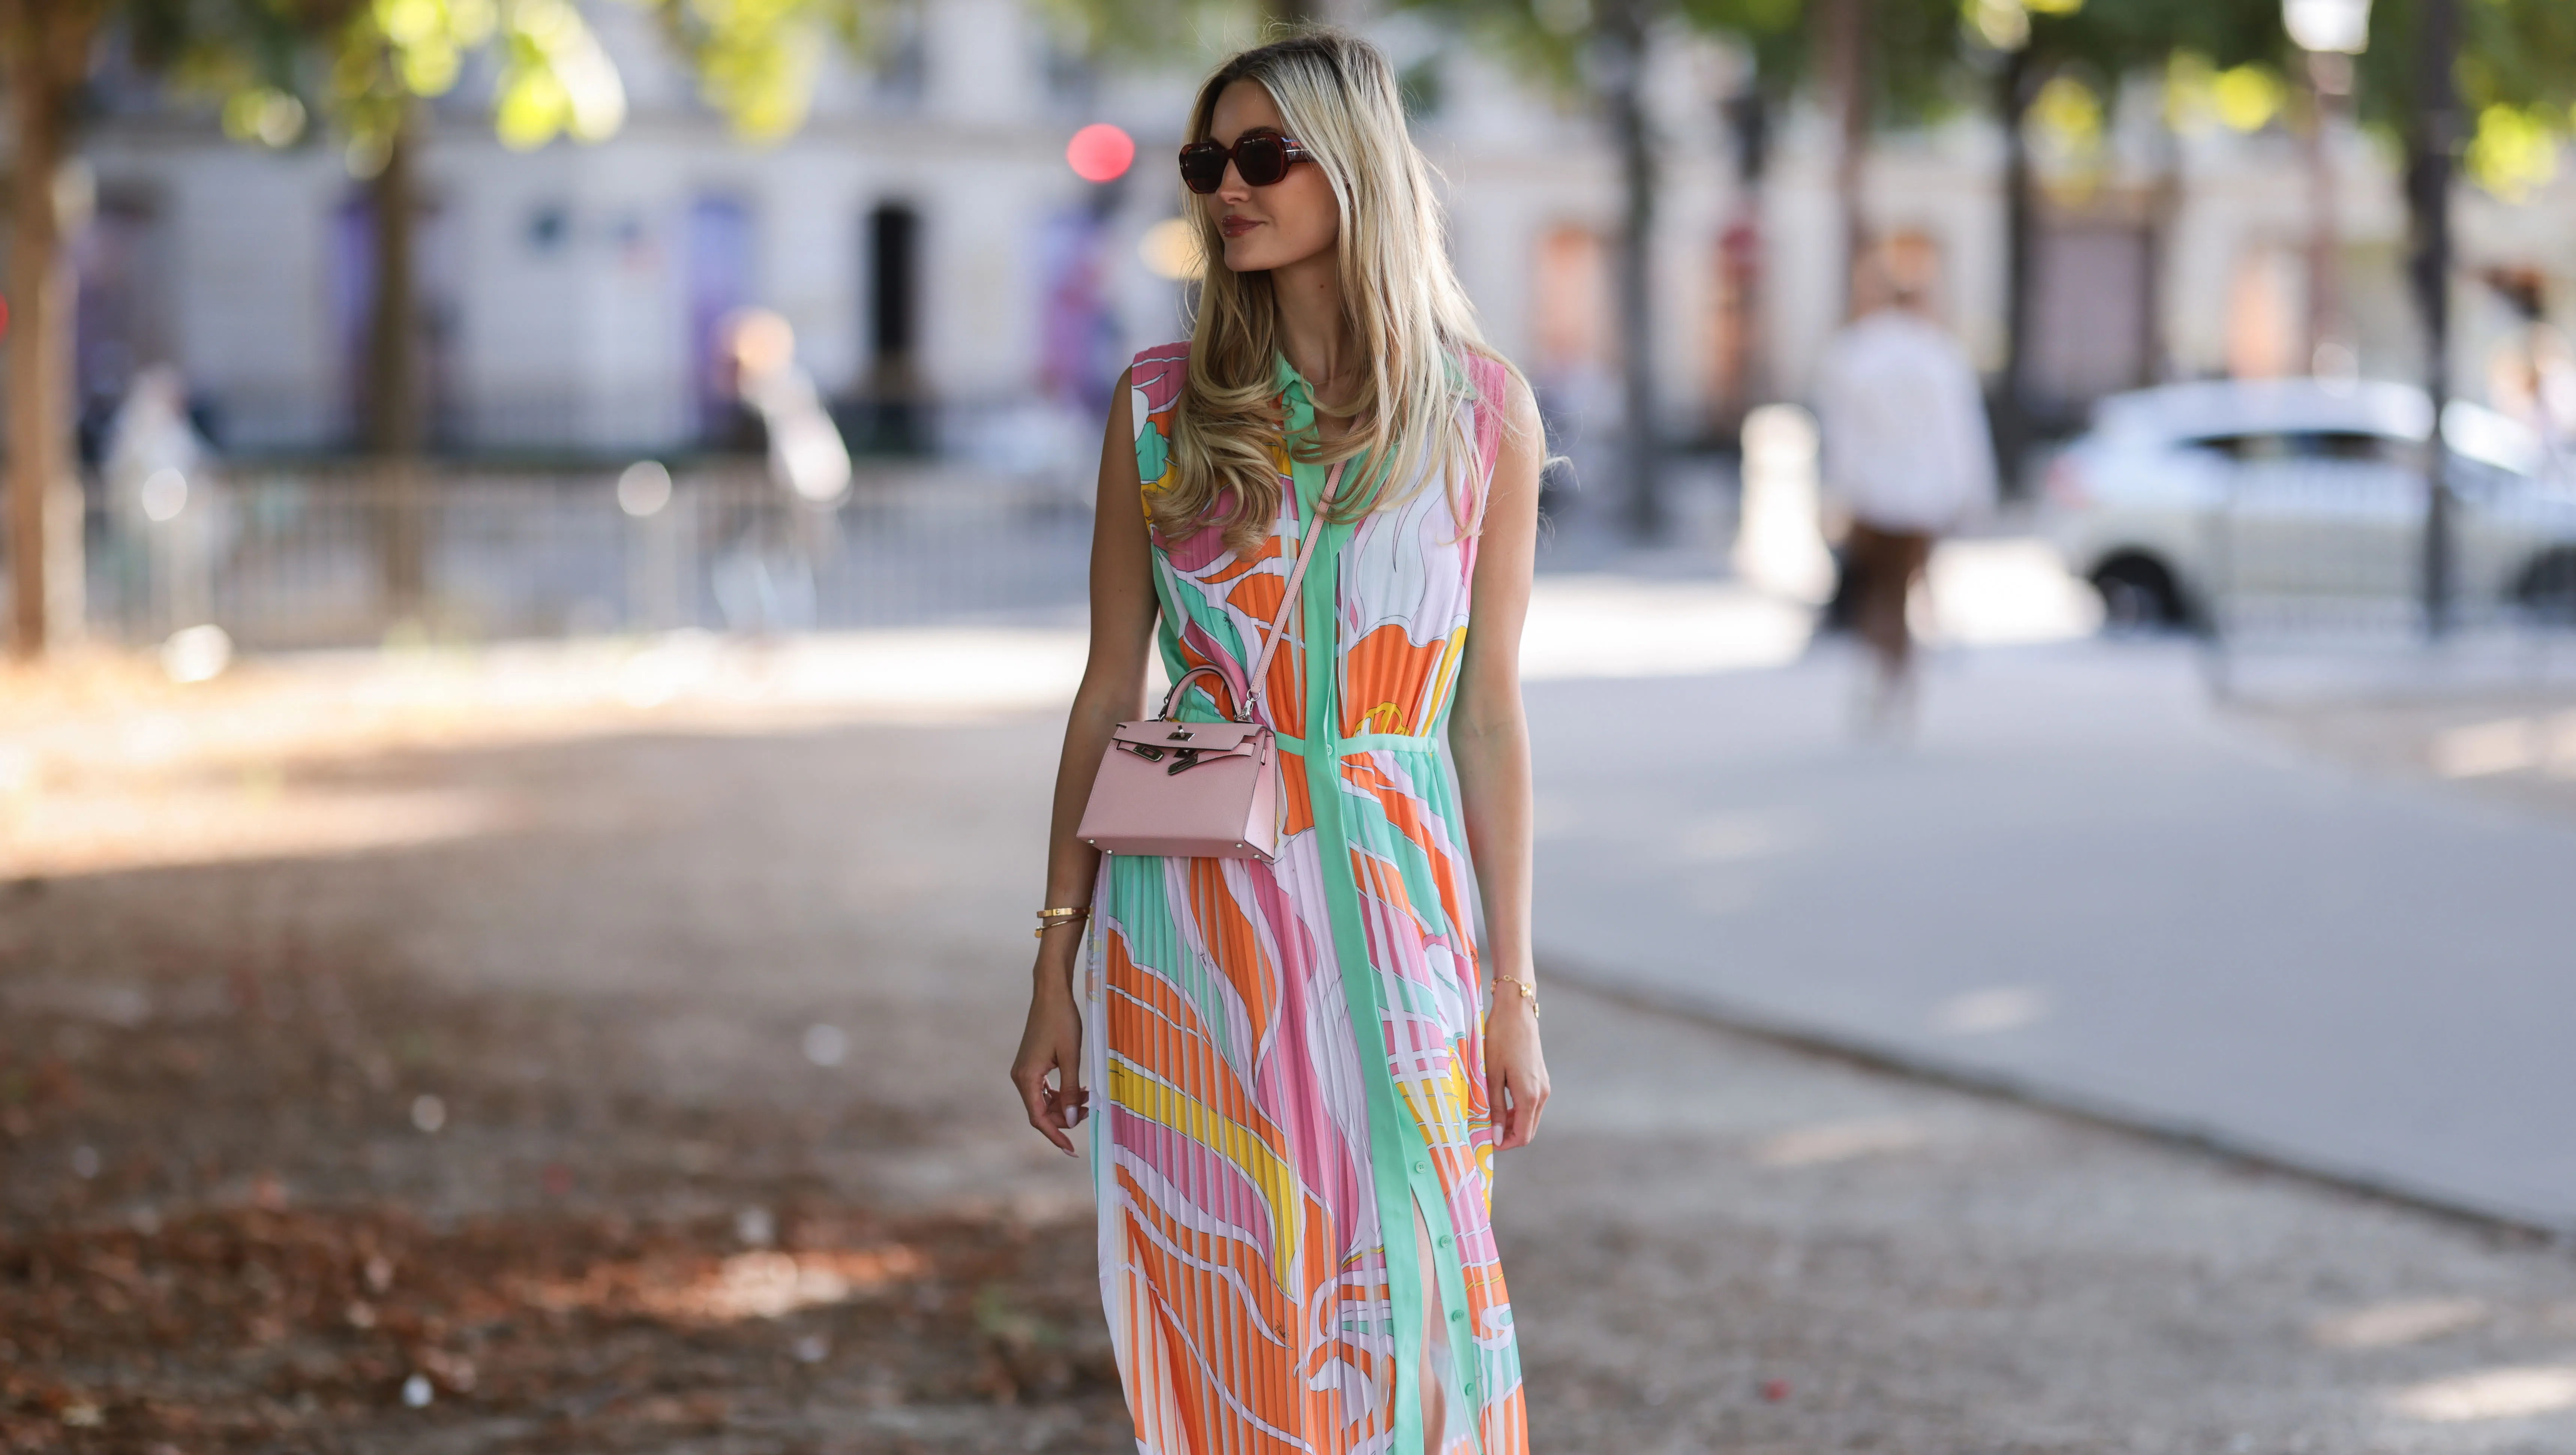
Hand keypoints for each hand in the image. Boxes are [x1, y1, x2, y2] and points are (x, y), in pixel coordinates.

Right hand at [1010, 954, 1088, 1155]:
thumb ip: (1070, 1091)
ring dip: (1065, 1104)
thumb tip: (1069, 1119)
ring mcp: (1025, 1070)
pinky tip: (1079, 1088)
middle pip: (1041, 1111)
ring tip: (1088, 1097)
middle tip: (1089, 1108)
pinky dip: (1061, 1092)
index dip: (1056, 1136)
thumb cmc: (1062, 1021)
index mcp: (1027, 1078)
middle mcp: (1020, 1077)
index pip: (1038, 1118)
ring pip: (1044, 1101)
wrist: (1051, 994)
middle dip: (1064, 1116)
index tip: (1071, 1150)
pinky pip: (1045, 1088)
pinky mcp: (1031, 1064)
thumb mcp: (1071, 1058)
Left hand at [1484, 985, 1549, 1150]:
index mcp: (1529, 1096)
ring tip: (1488, 1117)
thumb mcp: (1491, 1075)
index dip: (1505, 1145)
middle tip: (1484, 1132)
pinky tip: (1499, 1103)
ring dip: (1511, 1123)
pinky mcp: (1541, 1078)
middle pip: (1528, 1129)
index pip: (1523, 1135)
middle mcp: (1541, 1094)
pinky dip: (1517, 1110)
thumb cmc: (1500, 1039)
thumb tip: (1496, 1137)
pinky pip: (1531, 1104)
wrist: (1517, 1012)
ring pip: (1530, 1117)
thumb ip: (1493, 1108)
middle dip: (1508, 1136)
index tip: (1486, 1142)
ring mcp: (1543, 1086)